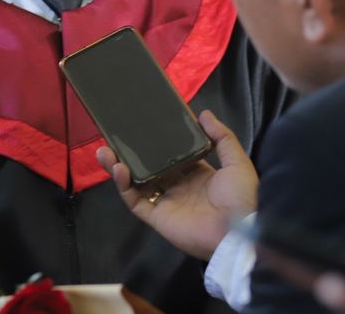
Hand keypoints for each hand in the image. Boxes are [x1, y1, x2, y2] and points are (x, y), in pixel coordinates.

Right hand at [96, 110, 257, 260]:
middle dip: (131, 153)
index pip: (172, 155)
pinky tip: (117, 168)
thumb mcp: (236, 160)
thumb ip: (221, 136)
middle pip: (149, 167)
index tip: (144, 125)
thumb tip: (203, 113)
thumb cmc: (240, 196)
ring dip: (118, 167)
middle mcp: (178, 187)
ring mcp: (166, 202)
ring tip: (104, 150)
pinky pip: (135, 201)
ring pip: (136, 183)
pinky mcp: (157, 217)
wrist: (239, 232)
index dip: (157, 143)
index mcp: (198, 174)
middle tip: (116, 136)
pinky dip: (123, 186)